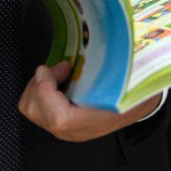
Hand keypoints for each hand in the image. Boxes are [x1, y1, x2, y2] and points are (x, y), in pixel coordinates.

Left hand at [17, 60, 160, 141]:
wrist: (139, 107)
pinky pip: (36, 106)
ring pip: (31, 108)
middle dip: (41, 82)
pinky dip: (40, 89)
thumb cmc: (134, 91)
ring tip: (60, 71)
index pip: (60, 119)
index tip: (57, 67)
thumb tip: (110, 39)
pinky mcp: (58, 123)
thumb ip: (115, 65)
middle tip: (62, 66)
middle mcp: (74, 131)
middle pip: (36, 111)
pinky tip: (59, 79)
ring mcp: (64, 130)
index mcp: (94, 123)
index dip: (49, 92)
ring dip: (39, 84)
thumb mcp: (131, 78)